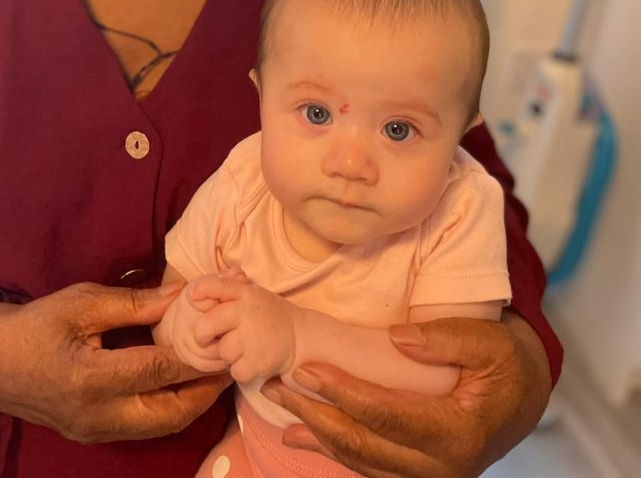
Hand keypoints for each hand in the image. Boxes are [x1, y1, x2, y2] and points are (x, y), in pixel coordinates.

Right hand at [0, 281, 230, 442]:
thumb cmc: (34, 325)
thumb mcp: (81, 302)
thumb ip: (133, 303)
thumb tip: (180, 295)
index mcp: (90, 378)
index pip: (158, 371)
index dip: (197, 358)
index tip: (226, 340)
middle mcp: (96, 414)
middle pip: (168, 413)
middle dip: (204, 392)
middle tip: (231, 363)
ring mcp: (94, 431)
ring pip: (158, 427)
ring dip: (190, 405)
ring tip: (214, 375)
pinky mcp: (92, 435)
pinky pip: (143, 428)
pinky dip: (168, 410)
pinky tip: (182, 387)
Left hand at [186, 275, 298, 382]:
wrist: (299, 336)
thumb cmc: (266, 316)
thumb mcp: (249, 296)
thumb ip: (225, 292)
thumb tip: (194, 291)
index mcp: (245, 294)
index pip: (220, 286)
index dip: (203, 290)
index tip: (192, 295)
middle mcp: (248, 313)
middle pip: (207, 325)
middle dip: (203, 334)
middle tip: (209, 338)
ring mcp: (254, 338)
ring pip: (222, 351)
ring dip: (228, 354)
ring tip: (244, 347)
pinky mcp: (259, 362)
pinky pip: (235, 371)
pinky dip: (241, 370)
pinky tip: (252, 360)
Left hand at [260, 311, 551, 476]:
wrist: (526, 397)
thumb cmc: (507, 363)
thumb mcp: (489, 341)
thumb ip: (445, 339)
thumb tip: (396, 338)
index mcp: (458, 432)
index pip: (387, 415)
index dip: (343, 394)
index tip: (307, 369)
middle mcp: (442, 467)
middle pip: (365, 444)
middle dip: (315, 415)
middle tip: (277, 386)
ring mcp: (430, 476)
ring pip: (361, 461)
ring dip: (316, 434)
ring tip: (278, 407)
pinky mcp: (419, 474)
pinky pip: (369, 467)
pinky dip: (333, 450)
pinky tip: (301, 435)